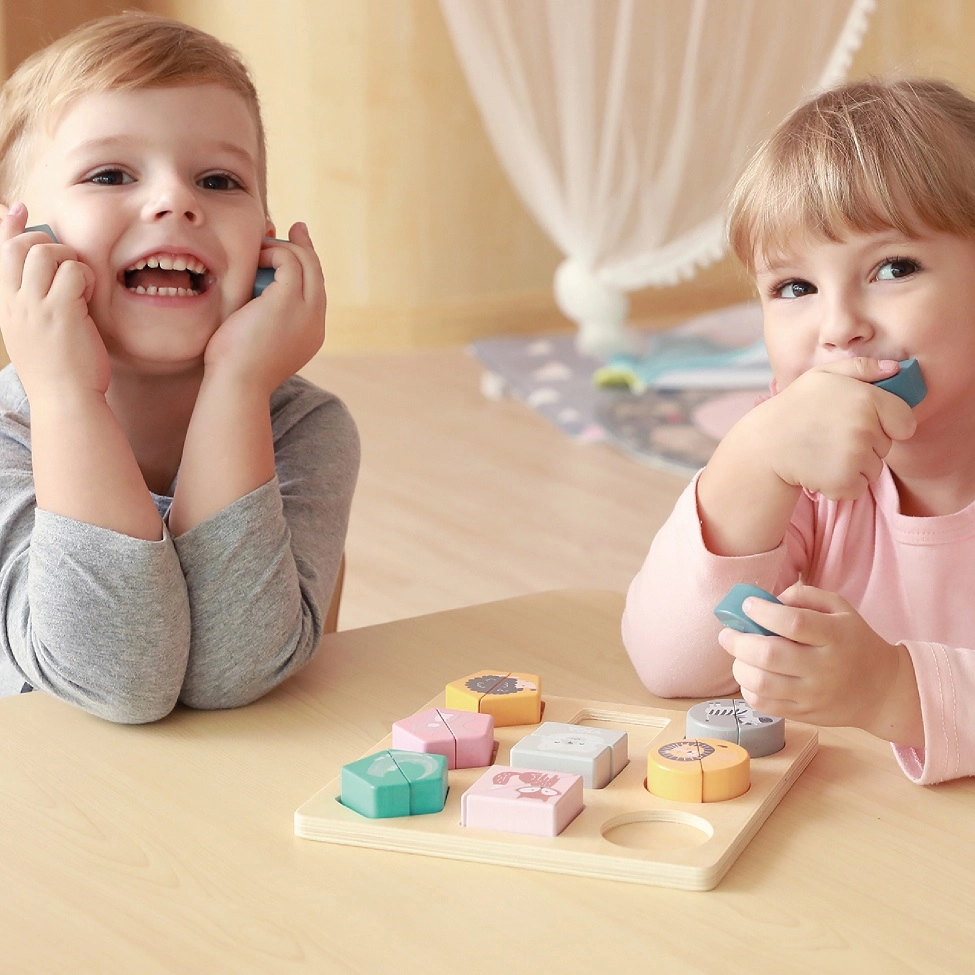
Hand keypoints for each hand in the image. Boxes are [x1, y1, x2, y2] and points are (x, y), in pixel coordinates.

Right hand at [0, 203, 104, 401]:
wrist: (66, 401)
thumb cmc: (59, 372)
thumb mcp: (35, 335)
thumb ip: (34, 305)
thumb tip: (49, 280)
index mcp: (5, 307)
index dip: (5, 226)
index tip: (14, 207)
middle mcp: (14, 303)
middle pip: (17, 246)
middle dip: (43, 241)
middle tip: (64, 260)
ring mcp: (35, 307)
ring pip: (45, 253)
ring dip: (68, 258)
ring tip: (80, 284)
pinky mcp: (62, 312)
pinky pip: (74, 272)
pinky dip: (87, 277)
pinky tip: (91, 296)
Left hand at [203, 222, 325, 393]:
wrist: (236, 385)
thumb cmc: (235, 369)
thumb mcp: (255, 339)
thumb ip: (262, 316)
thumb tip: (254, 293)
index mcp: (310, 334)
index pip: (314, 293)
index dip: (304, 269)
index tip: (289, 251)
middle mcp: (316, 322)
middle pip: (317, 274)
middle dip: (306, 248)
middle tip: (294, 228)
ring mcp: (307, 310)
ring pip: (306, 263)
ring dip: (283, 248)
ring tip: (261, 246)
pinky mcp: (289, 300)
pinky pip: (288, 260)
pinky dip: (272, 251)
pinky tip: (255, 255)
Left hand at [717, 582, 922, 743]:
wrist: (882, 691)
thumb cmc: (854, 641)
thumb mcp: (840, 609)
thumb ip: (804, 596)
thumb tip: (768, 600)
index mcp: (835, 636)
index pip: (793, 623)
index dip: (763, 612)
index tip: (747, 605)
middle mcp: (824, 668)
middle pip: (770, 655)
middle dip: (739, 642)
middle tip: (727, 633)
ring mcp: (813, 695)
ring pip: (762, 683)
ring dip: (739, 666)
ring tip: (737, 654)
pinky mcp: (804, 715)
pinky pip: (764, 705)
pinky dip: (747, 689)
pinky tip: (749, 675)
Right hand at [758, 358, 916, 500]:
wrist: (765, 445)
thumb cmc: (794, 407)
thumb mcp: (823, 376)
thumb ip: (862, 368)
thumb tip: (897, 368)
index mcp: (867, 399)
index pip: (905, 422)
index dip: (889, 424)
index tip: (868, 423)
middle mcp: (865, 428)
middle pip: (886, 446)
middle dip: (866, 444)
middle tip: (833, 436)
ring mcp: (856, 457)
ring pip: (873, 468)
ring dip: (855, 465)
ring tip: (824, 452)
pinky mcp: (845, 482)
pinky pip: (859, 486)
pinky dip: (843, 483)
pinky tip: (822, 469)